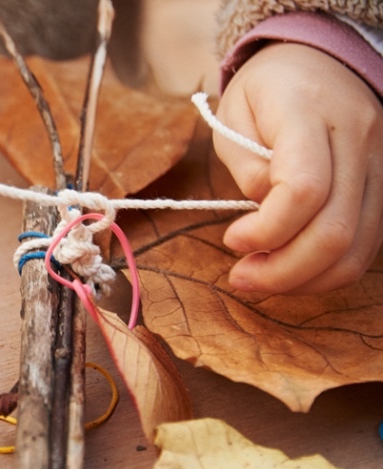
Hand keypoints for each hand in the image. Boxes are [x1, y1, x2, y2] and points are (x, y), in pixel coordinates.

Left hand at [214, 43, 382, 294]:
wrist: (319, 57)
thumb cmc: (264, 90)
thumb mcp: (233, 117)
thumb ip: (247, 168)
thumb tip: (264, 215)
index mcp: (309, 113)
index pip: (303, 189)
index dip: (266, 230)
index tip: (232, 239)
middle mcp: (356, 138)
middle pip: (334, 229)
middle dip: (283, 270)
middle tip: (242, 278)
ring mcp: (379, 163)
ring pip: (357, 245)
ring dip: (306, 278)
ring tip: (262, 278)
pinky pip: (366, 242)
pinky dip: (329, 268)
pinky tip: (293, 269)